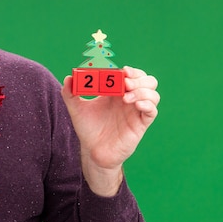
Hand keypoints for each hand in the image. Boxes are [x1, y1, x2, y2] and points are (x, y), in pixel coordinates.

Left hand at [61, 66, 159, 195]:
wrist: (92, 151)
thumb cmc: (87, 128)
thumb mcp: (76, 109)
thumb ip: (70, 93)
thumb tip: (68, 78)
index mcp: (116, 92)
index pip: (130, 75)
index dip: (130, 71)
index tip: (122, 70)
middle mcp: (129, 99)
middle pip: (147, 81)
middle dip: (139, 78)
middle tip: (125, 82)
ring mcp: (136, 111)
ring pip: (153, 94)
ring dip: (142, 91)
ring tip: (125, 97)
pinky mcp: (140, 124)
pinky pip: (152, 111)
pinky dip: (147, 105)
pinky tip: (135, 105)